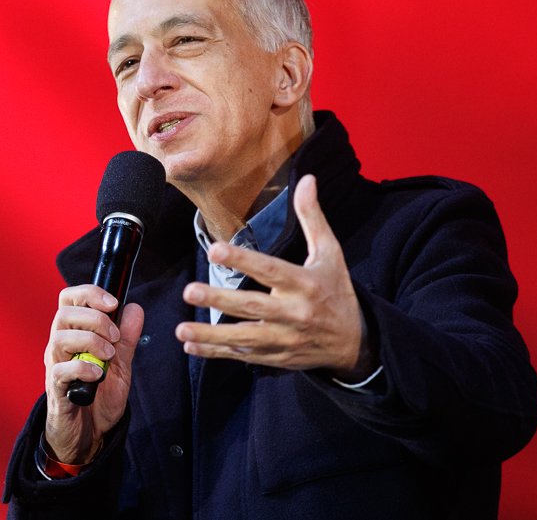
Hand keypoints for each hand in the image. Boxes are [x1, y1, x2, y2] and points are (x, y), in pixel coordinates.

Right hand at [43, 284, 143, 463]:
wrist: (90, 435)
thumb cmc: (99, 397)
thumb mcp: (121, 365)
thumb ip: (126, 337)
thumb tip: (134, 308)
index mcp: (73, 333)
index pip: (69, 299)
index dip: (90, 293)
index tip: (113, 303)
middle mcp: (60, 345)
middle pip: (64, 313)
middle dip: (96, 319)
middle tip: (115, 338)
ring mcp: (55, 366)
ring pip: (60, 337)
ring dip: (91, 341)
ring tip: (108, 357)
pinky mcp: (56, 388)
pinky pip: (61, 370)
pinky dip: (83, 368)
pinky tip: (98, 376)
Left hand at [175, 174, 375, 380]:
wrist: (355, 342)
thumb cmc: (336, 290)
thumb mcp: (330, 252)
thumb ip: (312, 217)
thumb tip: (306, 178)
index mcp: (306, 284)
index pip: (270, 270)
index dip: (243, 261)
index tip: (215, 250)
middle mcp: (295, 314)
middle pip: (253, 307)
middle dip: (220, 300)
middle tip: (190, 291)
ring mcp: (285, 339)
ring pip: (244, 338)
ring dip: (211, 335)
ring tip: (181, 329)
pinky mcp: (277, 357)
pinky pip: (243, 356)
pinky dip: (217, 353)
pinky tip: (191, 346)